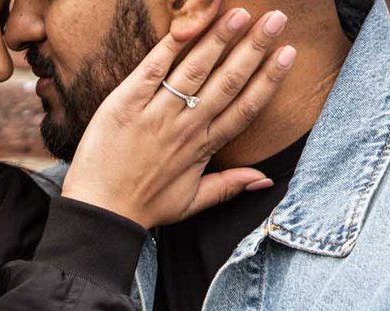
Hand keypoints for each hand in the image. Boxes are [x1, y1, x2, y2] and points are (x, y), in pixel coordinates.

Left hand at [61, 7, 296, 228]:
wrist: (99, 212)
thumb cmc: (143, 207)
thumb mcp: (190, 203)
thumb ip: (229, 186)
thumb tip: (266, 180)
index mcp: (204, 148)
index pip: (245, 108)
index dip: (269, 79)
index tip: (289, 54)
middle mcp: (186, 127)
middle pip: (228, 81)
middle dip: (255, 47)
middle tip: (277, 18)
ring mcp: (156, 113)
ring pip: (196, 69)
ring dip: (221, 37)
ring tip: (242, 12)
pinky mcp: (127, 102)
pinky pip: (154, 67)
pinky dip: (173, 43)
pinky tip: (191, 20)